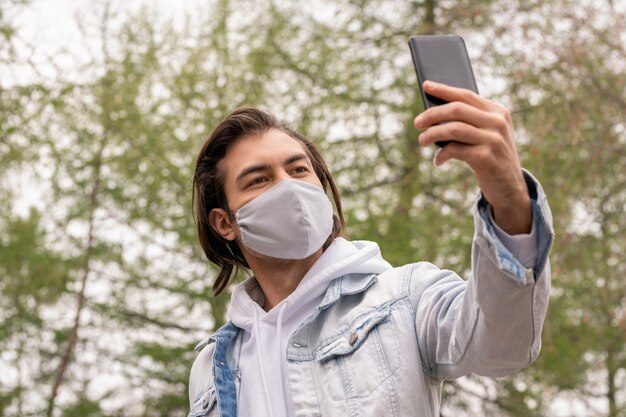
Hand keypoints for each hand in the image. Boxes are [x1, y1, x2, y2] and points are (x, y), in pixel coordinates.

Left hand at [413, 81, 531, 233]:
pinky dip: (442, 154)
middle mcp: (498, 122)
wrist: (510, 188)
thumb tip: (434, 113)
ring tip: (422, 141)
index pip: (466, 95)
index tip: (426, 85)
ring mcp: (493, 140)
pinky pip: (454, 150)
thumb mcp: (487, 135)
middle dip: (432, 114)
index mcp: (498, 112)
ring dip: (432, 134)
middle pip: (457, 109)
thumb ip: (469, 122)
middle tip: (417, 123)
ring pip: (453, 128)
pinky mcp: (486, 158)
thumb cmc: (491, 157)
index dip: (444, 90)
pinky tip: (438, 160)